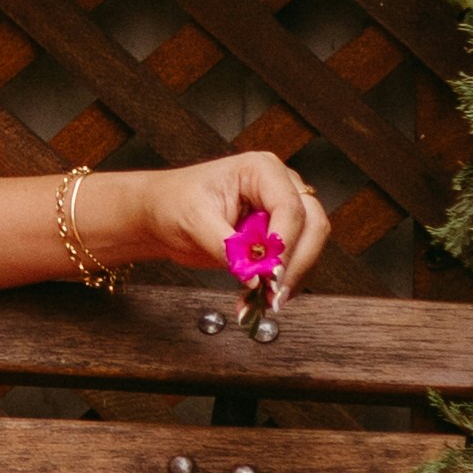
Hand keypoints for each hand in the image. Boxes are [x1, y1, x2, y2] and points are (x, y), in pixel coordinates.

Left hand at [103, 145, 333, 299]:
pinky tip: (257, 299)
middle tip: (274, 293)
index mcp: (261, 170)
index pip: (289, 206)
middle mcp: (279, 187)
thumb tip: (254, 275)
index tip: (272, 273)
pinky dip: (279, 284)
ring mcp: (281, 212)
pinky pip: (292, 262)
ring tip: (262, 302)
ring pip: (309, 247)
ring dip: (290, 279)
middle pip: (312, 225)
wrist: (160, 214)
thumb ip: (226, 246)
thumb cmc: (172, 203)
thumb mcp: (193, 220)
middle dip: (295, 263)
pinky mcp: (277, 237)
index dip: (284, 242)